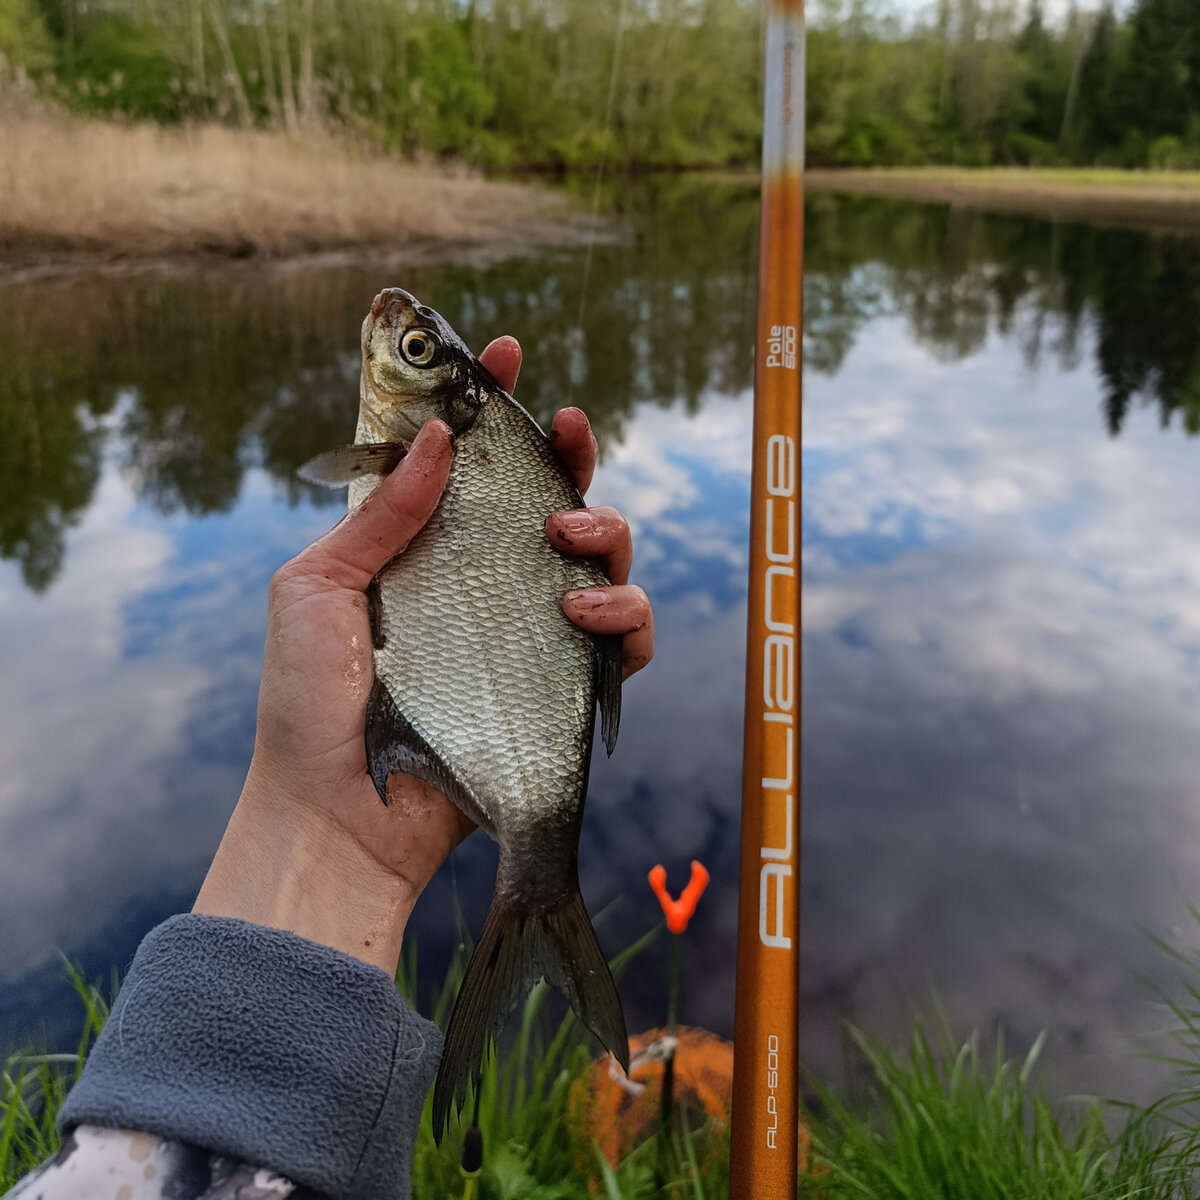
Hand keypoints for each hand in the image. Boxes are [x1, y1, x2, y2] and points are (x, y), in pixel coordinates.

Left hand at [194, 336, 652, 975]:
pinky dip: (627, 616)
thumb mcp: (316, 589)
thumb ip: (379, 514)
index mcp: (423, 550)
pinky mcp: (562, 685)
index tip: (504, 352)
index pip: (466, 463)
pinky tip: (584, 614)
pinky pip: (627, 638)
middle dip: (568, 452)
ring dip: (603, 525)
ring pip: (602, 557)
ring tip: (566, 538)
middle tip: (565, 431)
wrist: (339, 815)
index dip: (489, 404)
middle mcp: (483, 582)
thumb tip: (442, 435)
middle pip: (550, 497)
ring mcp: (527, 632)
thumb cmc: (310, 703)